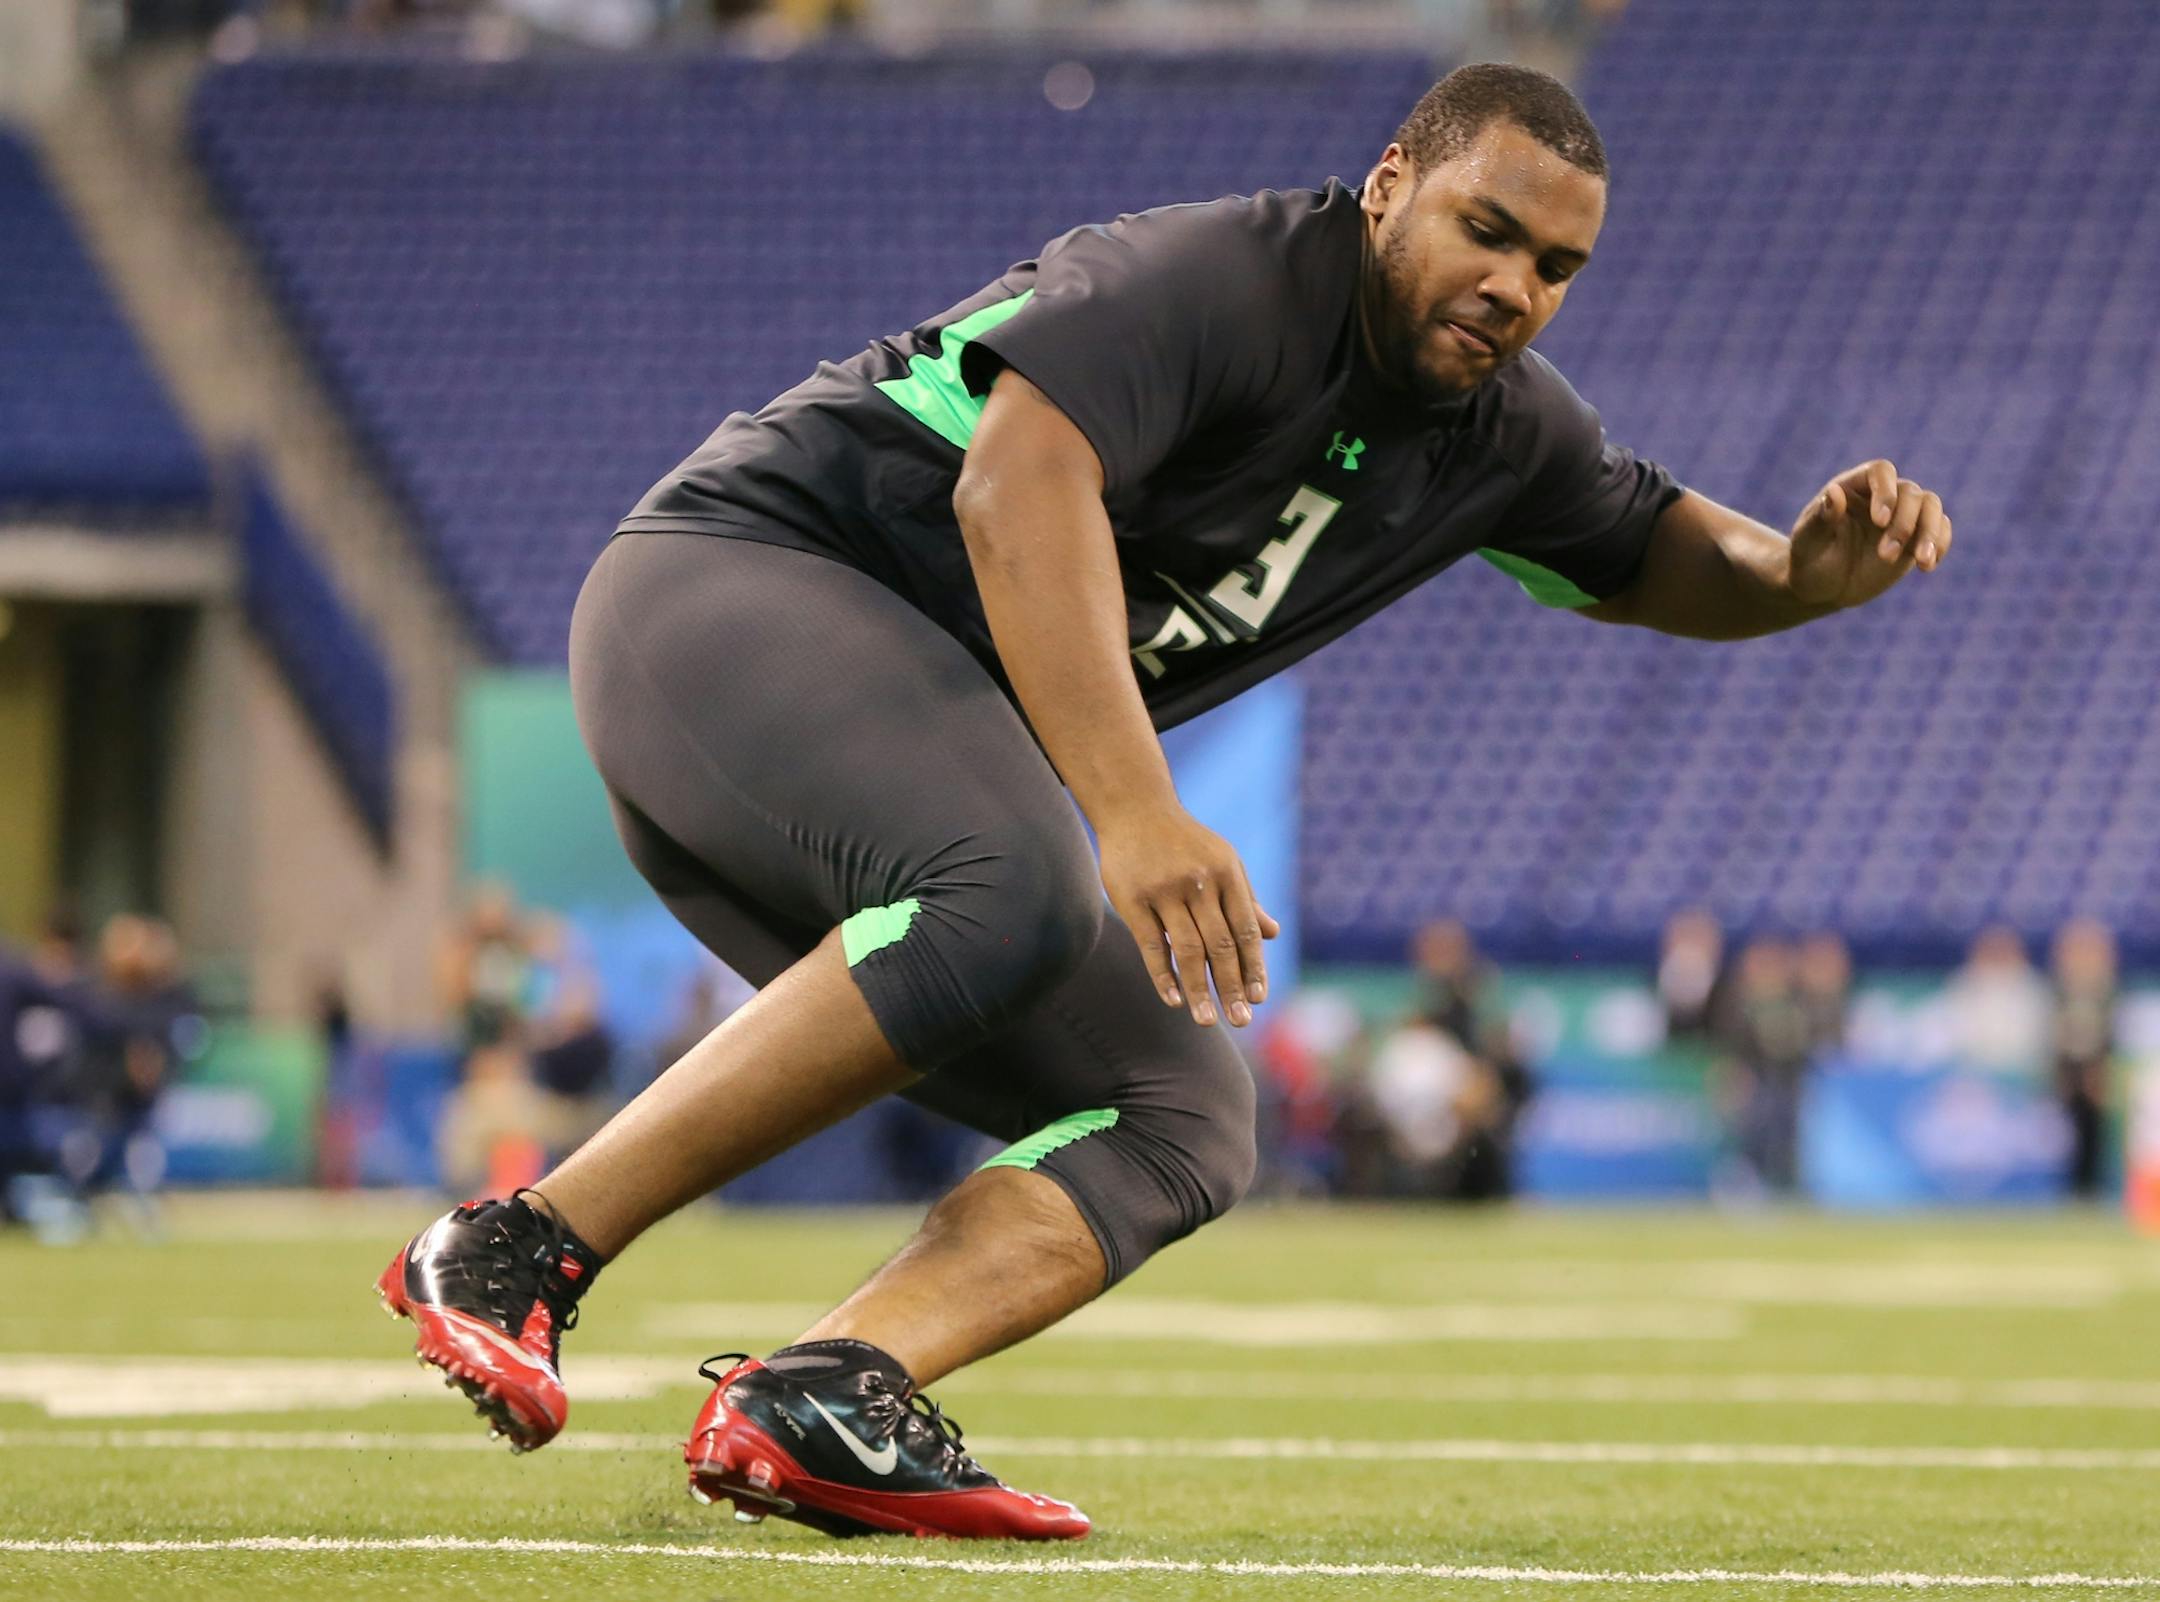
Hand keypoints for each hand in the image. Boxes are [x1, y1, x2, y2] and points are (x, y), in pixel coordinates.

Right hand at [1097, 808, 1279, 1027]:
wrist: (1135, 807)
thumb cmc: (1184, 841)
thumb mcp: (1222, 861)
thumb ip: (1245, 899)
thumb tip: (1272, 934)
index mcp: (1226, 873)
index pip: (1245, 929)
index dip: (1254, 966)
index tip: (1259, 998)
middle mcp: (1199, 882)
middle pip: (1220, 945)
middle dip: (1232, 987)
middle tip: (1240, 1021)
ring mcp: (1165, 891)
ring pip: (1187, 950)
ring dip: (1200, 990)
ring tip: (1208, 1020)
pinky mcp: (1133, 899)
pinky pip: (1152, 945)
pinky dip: (1164, 975)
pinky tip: (1174, 1000)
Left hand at [1788, 459, 1951, 611]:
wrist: (1821, 586)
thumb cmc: (1808, 559)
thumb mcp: (1807, 542)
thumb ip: (1820, 518)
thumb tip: (1834, 493)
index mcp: (1852, 487)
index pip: (1880, 471)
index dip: (1886, 491)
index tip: (1879, 521)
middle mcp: (1881, 495)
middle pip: (1910, 492)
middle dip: (1903, 524)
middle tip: (1886, 556)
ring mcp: (1901, 515)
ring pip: (1931, 506)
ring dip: (1930, 532)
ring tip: (1922, 561)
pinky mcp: (1916, 537)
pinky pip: (1940, 530)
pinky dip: (1939, 545)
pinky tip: (1927, 566)